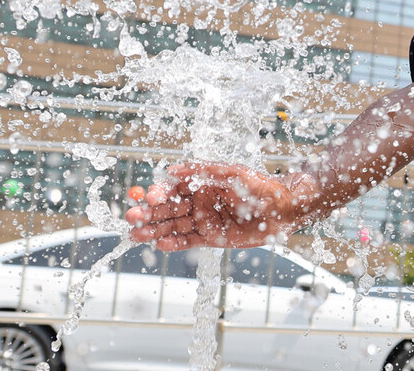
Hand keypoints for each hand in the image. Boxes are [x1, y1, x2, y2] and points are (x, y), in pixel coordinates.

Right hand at [125, 162, 318, 250]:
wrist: (282, 209)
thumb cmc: (259, 186)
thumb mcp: (231, 173)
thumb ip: (203, 171)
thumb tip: (173, 169)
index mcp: (202, 183)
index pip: (173, 188)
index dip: (158, 193)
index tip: (147, 197)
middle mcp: (199, 201)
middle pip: (168, 208)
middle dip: (149, 212)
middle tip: (131, 217)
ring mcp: (204, 220)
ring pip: (173, 225)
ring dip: (155, 229)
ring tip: (136, 234)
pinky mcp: (212, 238)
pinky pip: (188, 241)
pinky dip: (173, 243)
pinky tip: (159, 244)